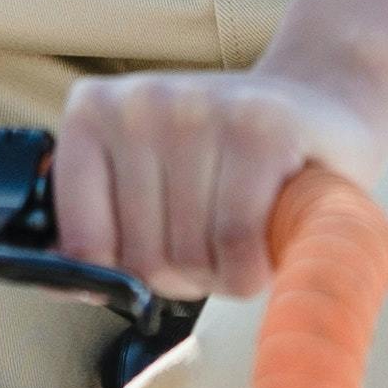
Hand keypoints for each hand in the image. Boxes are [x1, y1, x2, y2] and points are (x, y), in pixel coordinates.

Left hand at [53, 65, 387, 301]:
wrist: (322, 105)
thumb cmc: (225, 165)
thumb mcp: (146, 185)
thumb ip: (96, 231)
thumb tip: (65, 285)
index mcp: (94, 112)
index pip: (81, 246)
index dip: (126, 273)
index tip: (155, 248)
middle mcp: (141, 102)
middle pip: (142, 257)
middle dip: (184, 272)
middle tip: (214, 236)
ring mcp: (200, 108)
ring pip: (188, 254)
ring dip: (223, 270)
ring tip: (243, 226)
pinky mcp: (261, 128)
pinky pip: (235, 242)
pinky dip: (252, 266)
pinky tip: (267, 233)